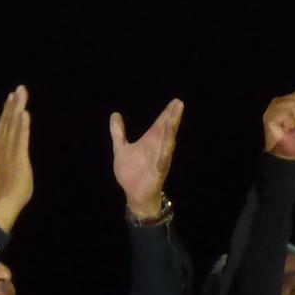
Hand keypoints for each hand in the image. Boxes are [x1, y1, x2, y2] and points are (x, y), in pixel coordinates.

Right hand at [0, 85, 32, 232]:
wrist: (5, 199)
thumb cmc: (7, 185)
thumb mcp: (4, 163)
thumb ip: (6, 151)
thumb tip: (9, 144)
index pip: (3, 124)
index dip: (7, 109)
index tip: (11, 96)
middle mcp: (1, 144)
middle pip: (7, 120)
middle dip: (13, 104)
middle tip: (19, 89)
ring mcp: (9, 149)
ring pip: (13, 125)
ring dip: (17, 108)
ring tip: (21, 94)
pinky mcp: (18, 156)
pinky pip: (21, 138)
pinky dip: (22, 126)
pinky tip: (24, 114)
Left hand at [110, 98, 182, 218]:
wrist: (135, 193)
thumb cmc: (131, 172)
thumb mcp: (121, 149)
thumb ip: (118, 132)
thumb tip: (115, 114)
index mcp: (150, 141)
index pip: (160, 124)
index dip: (167, 113)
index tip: (176, 101)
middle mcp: (157, 148)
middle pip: (167, 130)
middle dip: (173, 118)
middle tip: (179, 103)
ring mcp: (159, 159)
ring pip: (167, 144)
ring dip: (171, 132)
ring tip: (174, 119)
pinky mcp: (158, 172)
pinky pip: (162, 162)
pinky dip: (165, 154)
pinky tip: (169, 145)